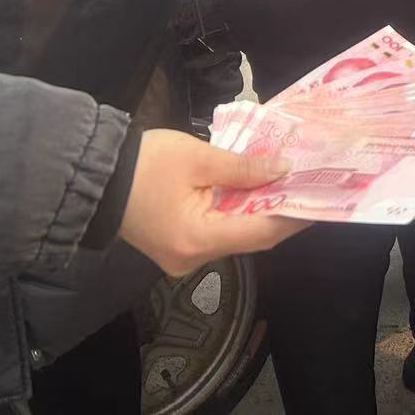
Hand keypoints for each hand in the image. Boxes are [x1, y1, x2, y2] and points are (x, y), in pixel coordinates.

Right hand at [118, 129, 307, 276]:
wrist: (93, 176)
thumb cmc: (143, 164)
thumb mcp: (198, 157)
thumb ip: (243, 167)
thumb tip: (283, 170)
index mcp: (198, 240)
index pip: (262, 233)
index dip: (294, 214)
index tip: (321, 195)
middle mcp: (194, 258)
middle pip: (251, 237)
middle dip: (281, 209)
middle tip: (311, 183)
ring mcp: (183, 256)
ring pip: (236, 234)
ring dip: (260, 209)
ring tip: (289, 181)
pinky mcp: (177, 246)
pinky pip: (218, 230)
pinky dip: (238, 211)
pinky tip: (256, 189)